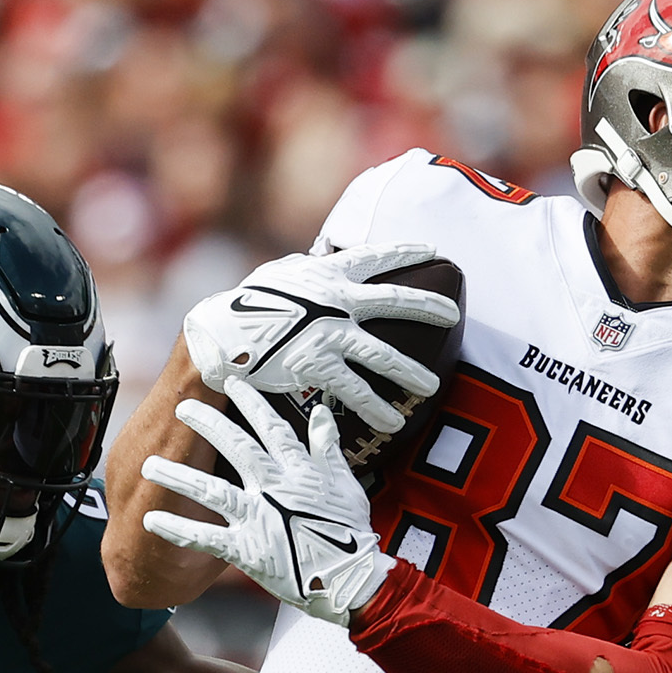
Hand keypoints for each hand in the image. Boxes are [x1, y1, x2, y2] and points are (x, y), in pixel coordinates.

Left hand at [141, 387, 393, 627]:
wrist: (348, 579)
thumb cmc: (348, 531)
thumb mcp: (344, 482)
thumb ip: (327, 447)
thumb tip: (320, 413)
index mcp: (298, 470)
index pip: (270, 427)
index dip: (249, 401)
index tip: (229, 380)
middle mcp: (274, 488)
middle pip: (236, 448)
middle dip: (207, 425)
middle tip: (181, 408)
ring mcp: (259, 518)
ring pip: (212, 491)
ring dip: (178, 476)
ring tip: (149, 465)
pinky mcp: (247, 549)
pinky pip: (206, 538)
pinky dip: (179, 530)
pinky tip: (151, 520)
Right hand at [182, 245, 462, 434]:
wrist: (217, 334)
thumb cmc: (246, 303)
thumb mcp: (281, 274)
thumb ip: (311, 269)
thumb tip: (326, 258)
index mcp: (328, 274)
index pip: (376, 257)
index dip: (407, 252)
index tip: (435, 250)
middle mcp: (336, 301)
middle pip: (394, 301)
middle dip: (428, 307)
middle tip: (454, 314)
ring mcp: (329, 335)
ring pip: (382, 354)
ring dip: (410, 371)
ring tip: (431, 386)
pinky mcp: (316, 366)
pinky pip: (355, 391)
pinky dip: (376, 408)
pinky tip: (393, 422)